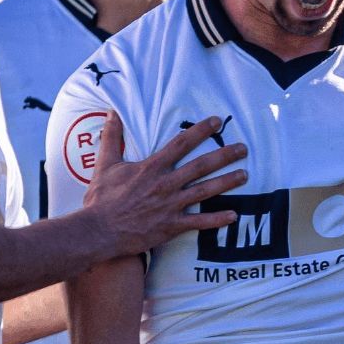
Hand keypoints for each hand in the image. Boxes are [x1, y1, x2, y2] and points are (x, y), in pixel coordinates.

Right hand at [83, 112, 246, 256]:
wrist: (99, 231)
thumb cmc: (101, 198)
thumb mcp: (105, 164)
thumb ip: (112, 136)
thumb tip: (111, 112)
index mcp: (152, 167)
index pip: (181, 143)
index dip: (200, 131)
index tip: (217, 121)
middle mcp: (166, 184)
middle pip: (201, 165)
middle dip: (224, 155)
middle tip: (243, 148)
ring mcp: (171, 205)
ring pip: (205, 191)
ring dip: (227, 182)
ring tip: (245, 175)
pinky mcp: (171, 226)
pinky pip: (199, 222)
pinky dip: (217, 219)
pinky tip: (234, 215)